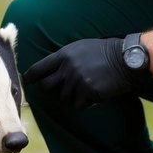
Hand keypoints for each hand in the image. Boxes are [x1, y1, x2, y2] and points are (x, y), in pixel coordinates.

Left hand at [23, 37, 147, 108]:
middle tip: (62, 89)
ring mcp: (77, 79)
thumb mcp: (80, 48)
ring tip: (86, 88)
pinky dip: (84, 103)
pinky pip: (77, 104)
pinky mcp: (88, 91)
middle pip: (46, 87)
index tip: (27, 82)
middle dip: (51, 90)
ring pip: (63, 98)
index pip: (38, 68)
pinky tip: (93, 95)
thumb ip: (64, 58)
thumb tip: (49, 72)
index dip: (30, 77)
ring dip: (73, 97)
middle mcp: (67, 67)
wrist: (126, 59)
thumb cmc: (104, 52)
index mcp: (63, 54)